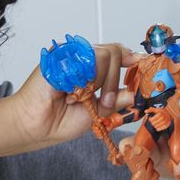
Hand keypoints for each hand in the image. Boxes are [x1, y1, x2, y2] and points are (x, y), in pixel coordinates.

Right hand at [13, 43, 140, 145]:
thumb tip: (140, 91)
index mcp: (92, 69)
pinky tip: (70, 94)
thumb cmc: (61, 120)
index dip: (132, 59)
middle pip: (115, 53)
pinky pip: (85, 60)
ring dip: (99, 83)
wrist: (35, 126)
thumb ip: (120, 98)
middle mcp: (82, 59)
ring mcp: (71, 55)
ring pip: (105, 55)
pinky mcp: (61, 55)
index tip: (144, 65)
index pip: (117, 54)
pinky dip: (83, 81)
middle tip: (104, 101)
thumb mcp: (101, 111)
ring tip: (81, 98)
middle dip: (115, 81)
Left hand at [146, 107, 171, 130]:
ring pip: (157, 126)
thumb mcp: (156, 110)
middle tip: (152, 122)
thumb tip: (145, 111)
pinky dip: (158, 129)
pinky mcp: (167, 124)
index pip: (152, 119)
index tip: (150, 119)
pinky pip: (161, 128)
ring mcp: (165, 121)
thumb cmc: (160, 112)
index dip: (150, 119)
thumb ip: (150, 110)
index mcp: (160, 113)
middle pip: (154, 123)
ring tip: (155, 124)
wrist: (168, 115)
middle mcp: (163, 117)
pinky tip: (157, 128)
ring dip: (155, 126)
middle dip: (152, 123)